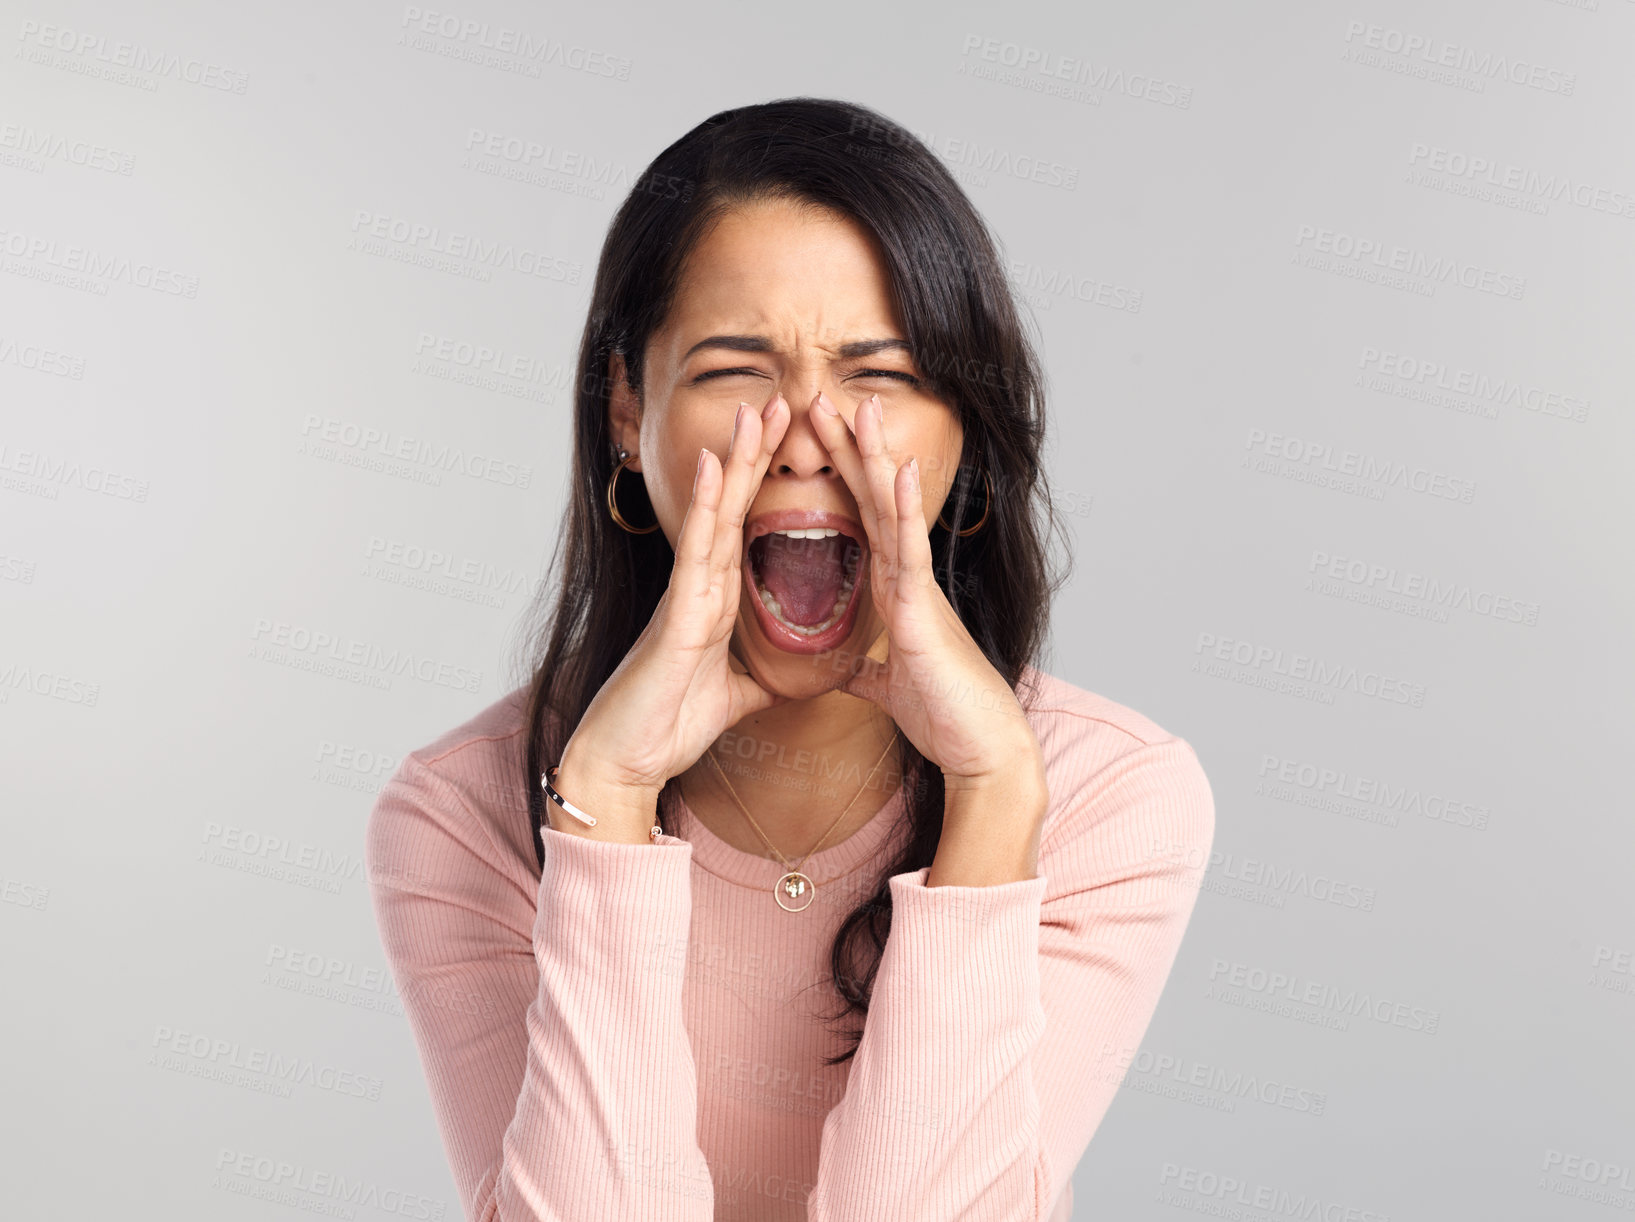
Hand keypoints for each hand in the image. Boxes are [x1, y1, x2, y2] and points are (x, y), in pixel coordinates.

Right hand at [550, 391, 791, 841]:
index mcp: (714, 602)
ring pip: (715, 515)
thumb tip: (802, 675)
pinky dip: (706, 507)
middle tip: (782, 401)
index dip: (765, 485)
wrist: (623, 762)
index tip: (791, 444)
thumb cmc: (666, 728)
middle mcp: (698, 588)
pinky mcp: (677, 615)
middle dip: (756, 455)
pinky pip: (695, 550)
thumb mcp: (735, 698)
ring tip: (756, 410)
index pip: (745, 529)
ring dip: (736, 461)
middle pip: (732, 507)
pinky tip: (715, 466)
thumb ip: (764, 677)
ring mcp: (685, 595)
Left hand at [807, 391, 1043, 793]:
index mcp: (895, 593)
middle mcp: (907, 580)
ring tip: (858, 407)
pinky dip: (904, 510)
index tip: (817, 437)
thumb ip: (866, 672)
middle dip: (849, 450)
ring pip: (892, 512)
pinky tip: (900, 469)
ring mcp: (919, 589)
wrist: (981, 750)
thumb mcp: (889, 689)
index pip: (861, 521)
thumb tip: (844, 672)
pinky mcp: (926, 611)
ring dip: (876, 458)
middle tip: (822, 398)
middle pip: (872, 501)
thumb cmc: (944, 717)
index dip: (841, 477)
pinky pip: (911, 551)